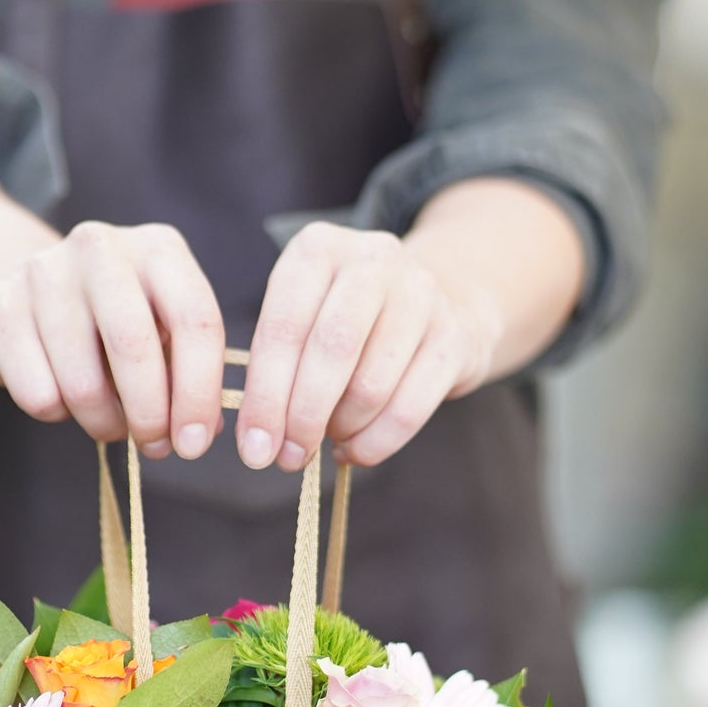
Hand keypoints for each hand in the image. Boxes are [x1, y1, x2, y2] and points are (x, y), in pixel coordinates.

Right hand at [0, 219, 225, 458]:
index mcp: (159, 248)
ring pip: (82, 384)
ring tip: (106, 419)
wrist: (17, 287)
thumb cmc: (107, 319)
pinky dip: (56, 413)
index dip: (199, 393)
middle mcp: (102, 248)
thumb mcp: (159, 329)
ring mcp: (45, 272)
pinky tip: (60, 392)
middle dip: (149, 416)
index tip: (194, 444)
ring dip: (102, 422)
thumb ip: (186, 373)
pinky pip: (38, 394)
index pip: (196, 320)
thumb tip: (199, 433)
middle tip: (153, 446)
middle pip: (134, 348)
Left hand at [236, 221, 501, 471]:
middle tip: (288, 458)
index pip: (283, 327)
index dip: (265, 395)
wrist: (439, 305)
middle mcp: (372, 259)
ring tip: (330, 440)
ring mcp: (420, 293)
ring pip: (371, 385)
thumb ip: (276, 369)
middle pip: (331, 350)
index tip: (253, 448)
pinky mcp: (454, 335)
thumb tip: (260, 441)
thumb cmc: (348, 322)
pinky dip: (376, 443)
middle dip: (302, 416)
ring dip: (341, 429)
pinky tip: (357, 449)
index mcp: (317, 248)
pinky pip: (410, 408)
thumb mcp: (303, 320)